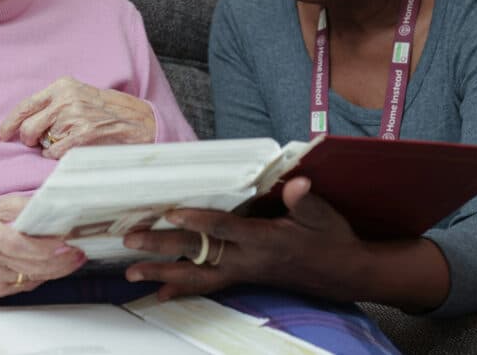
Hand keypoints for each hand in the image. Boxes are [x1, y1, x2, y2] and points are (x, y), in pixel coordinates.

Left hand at [0, 76, 156, 158]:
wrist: (138, 122)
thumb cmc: (105, 112)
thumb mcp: (79, 96)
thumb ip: (52, 104)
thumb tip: (22, 123)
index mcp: (62, 86)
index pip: (25, 106)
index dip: (8, 124)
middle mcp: (65, 100)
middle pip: (27, 128)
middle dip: (28, 140)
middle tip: (39, 142)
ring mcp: (74, 118)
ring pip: (40, 143)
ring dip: (48, 147)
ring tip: (66, 141)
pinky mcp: (82, 137)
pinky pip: (53, 153)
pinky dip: (57, 156)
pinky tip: (71, 149)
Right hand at [0, 194, 85, 307]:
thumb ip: (15, 205)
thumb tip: (46, 202)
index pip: (15, 244)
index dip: (44, 247)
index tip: (67, 242)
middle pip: (29, 266)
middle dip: (60, 260)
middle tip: (80, 249)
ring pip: (31, 278)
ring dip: (56, 268)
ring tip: (73, 254)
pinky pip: (24, 285)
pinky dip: (41, 275)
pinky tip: (51, 264)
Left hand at [123, 177, 370, 301]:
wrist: (345, 274)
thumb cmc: (332, 240)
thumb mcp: (322, 216)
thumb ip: (304, 201)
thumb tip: (295, 184)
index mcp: (265, 241)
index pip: (224, 229)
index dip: (197, 220)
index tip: (170, 213)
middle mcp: (248, 260)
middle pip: (199, 255)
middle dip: (163, 249)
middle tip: (131, 243)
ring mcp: (244, 272)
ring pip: (196, 276)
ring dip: (163, 273)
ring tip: (131, 273)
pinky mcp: (244, 277)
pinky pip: (208, 285)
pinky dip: (182, 289)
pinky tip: (160, 293)